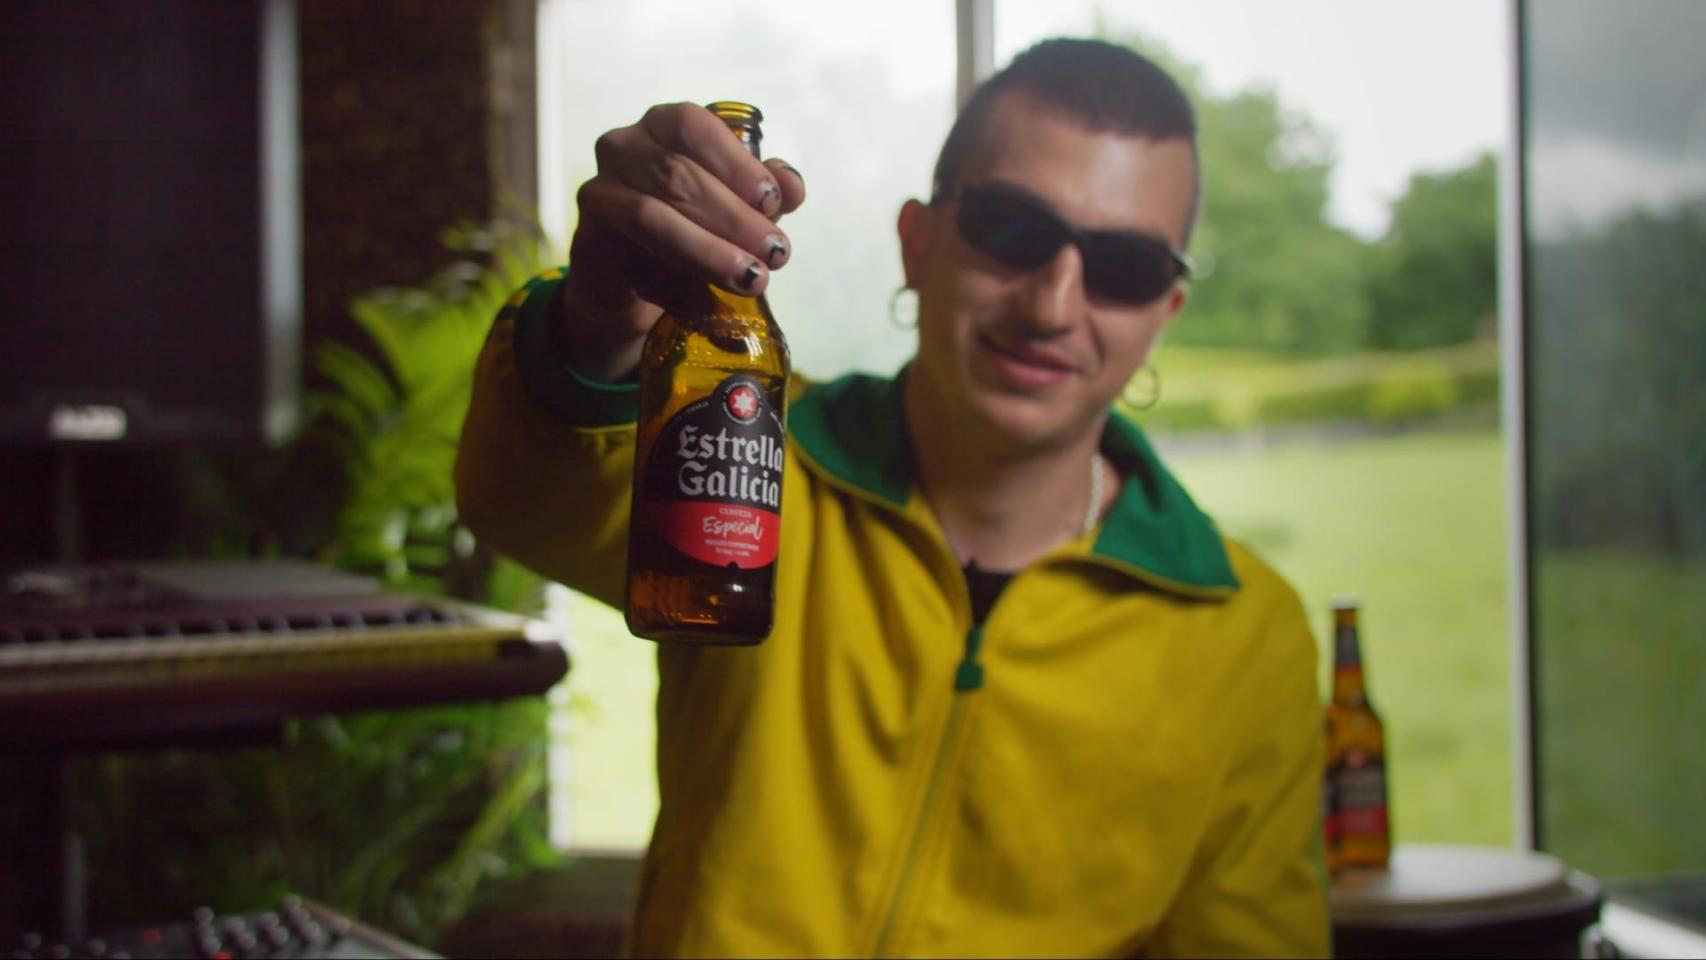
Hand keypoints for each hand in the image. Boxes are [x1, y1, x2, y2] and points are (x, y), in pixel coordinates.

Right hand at [558, 102, 807, 381]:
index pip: (695, 127)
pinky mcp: (589, 235)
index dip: (736, 163)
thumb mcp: (736, 210)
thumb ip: (764, 195)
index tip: (774, 202)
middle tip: (776, 251)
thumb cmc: (691, 229)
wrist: (635, 282)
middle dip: (735, 216)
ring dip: (709, 248)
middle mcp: (626, 146)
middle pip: (678, 174)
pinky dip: (675, 274)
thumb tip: (793, 186)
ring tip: (752, 276)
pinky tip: (709, 295)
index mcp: (664, 126)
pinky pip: (631, 253)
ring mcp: (601, 188)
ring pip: (652, 213)